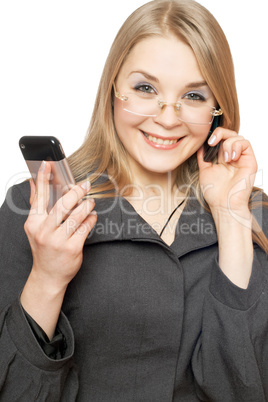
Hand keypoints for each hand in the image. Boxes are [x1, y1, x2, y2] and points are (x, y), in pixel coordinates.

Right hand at [25, 161, 96, 290]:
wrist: (48, 275)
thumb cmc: (44, 249)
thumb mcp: (35, 228)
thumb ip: (37, 205)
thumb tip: (33, 184)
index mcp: (34, 223)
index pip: (39, 197)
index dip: (43, 179)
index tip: (47, 164)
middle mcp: (44, 231)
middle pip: (63, 204)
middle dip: (76, 192)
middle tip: (84, 185)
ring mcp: (58, 241)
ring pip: (77, 215)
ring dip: (87, 205)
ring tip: (90, 202)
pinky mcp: (72, 248)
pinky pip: (86, 227)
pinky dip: (91, 219)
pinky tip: (91, 217)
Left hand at [197, 128, 257, 214]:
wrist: (223, 204)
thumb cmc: (215, 192)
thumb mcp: (204, 170)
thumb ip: (203, 157)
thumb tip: (200, 144)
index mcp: (222, 158)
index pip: (221, 139)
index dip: (214, 135)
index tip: (207, 142)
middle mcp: (232, 156)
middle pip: (230, 134)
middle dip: (220, 133)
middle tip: (212, 142)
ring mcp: (241, 158)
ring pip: (238, 137)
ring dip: (228, 143)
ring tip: (225, 159)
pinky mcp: (249, 161)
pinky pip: (246, 144)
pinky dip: (237, 146)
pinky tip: (231, 157)